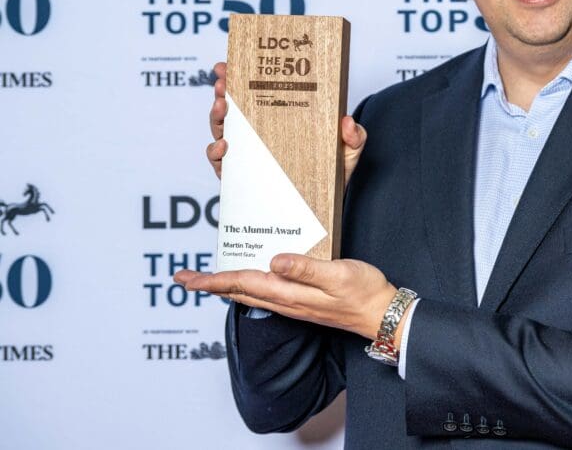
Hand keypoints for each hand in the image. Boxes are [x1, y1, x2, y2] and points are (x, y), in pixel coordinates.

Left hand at [173, 254, 402, 341]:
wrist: (382, 315)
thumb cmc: (365, 293)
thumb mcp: (339, 275)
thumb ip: (307, 269)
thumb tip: (274, 260)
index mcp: (290, 293)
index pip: (242, 284)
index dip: (214, 280)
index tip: (188, 278)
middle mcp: (287, 301)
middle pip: (239, 292)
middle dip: (210, 285)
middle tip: (184, 278)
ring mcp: (294, 304)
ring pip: (250, 295)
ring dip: (226, 286)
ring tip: (208, 279)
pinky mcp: (303, 302)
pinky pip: (266, 294)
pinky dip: (248, 286)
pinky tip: (251, 279)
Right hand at [205, 62, 367, 181]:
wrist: (329, 204)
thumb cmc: (335, 172)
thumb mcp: (349, 149)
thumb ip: (354, 136)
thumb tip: (347, 122)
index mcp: (279, 118)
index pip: (254, 94)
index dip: (236, 78)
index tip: (226, 66)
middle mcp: (260, 134)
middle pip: (232, 109)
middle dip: (223, 92)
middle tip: (223, 83)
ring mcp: (249, 155)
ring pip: (222, 131)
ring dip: (216, 117)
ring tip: (222, 107)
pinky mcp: (242, 178)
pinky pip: (221, 164)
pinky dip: (216, 152)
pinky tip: (225, 145)